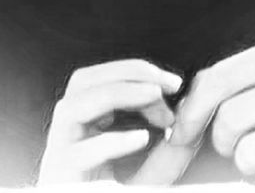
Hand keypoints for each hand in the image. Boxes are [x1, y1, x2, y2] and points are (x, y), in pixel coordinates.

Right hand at [37, 59, 181, 183]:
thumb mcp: (155, 174)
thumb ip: (173, 146)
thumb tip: (195, 105)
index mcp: (86, 129)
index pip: (103, 79)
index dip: (138, 73)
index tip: (175, 85)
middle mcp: (68, 138)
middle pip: (82, 82)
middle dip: (126, 73)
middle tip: (165, 84)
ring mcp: (59, 159)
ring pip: (72, 107)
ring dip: (116, 94)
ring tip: (154, 96)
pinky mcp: (61, 181)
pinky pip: (79, 154)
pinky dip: (111, 141)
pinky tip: (142, 139)